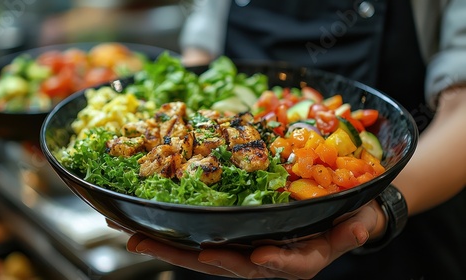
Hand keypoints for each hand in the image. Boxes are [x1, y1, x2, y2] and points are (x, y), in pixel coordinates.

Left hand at [119, 200, 384, 278]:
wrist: (334, 222)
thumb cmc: (344, 222)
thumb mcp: (355, 224)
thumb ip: (354, 229)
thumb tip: (360, 229)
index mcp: (294, 260)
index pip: (277, 264)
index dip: (266, 261)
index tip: (252, 255)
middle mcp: (264, 260)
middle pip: (223, 262)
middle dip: (185, 254)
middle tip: (145, 242)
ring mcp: (245, 250)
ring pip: (203, 254)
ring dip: (167, 246)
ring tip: (131, 235)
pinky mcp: (234, 239)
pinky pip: (201, 240)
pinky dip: (173, 235)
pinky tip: (144, 226)